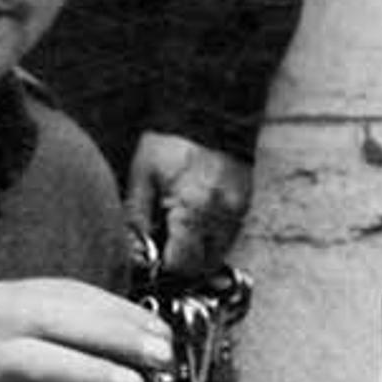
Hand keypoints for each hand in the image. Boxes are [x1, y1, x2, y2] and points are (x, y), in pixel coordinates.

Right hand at [0, 275, 172, 381]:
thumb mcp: (32, 354)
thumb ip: (77, 342)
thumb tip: (148, 341)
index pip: (57, 294)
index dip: (114, 310)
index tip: (160, 332)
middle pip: (39, 318)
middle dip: (107, 334)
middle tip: (157, 355)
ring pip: (18, 362)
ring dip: (81, 371)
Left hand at [128, 133, 256, 278]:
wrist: (206, 116)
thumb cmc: (171, 144)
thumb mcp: (142, 177)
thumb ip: (136, 219)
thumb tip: (135, 253)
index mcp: (193, 210)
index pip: (182, 265)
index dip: (165, 266)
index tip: (155, 258)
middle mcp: (221, 216)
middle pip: (204, 266)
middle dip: (184, 263)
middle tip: (168, 247)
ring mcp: (238, 212)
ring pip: (219, 254)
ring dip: (200, 251)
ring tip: (182, 229)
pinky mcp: (246, 205)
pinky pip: (229, 236)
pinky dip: (212, 236)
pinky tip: (198, 218)